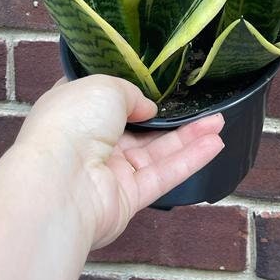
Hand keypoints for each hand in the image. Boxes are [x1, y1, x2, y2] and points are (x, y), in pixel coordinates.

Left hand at [14, 75, 224, 248]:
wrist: (59, 183)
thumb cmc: (72, 123)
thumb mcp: (104, 86)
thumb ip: (131, 93)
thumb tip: (147, 108)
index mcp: (75, 110)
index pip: (104, 98)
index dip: (129, 90)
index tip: (158, 80)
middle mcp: (91, 141)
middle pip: (138, 128)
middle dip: (171, 117)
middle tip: (203, 104)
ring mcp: (110, 172)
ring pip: (156, 152)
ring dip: (189, 137)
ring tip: (221, 121)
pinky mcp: (127, 198)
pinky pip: (162, 175)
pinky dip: (189, 160)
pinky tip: (214, 144)